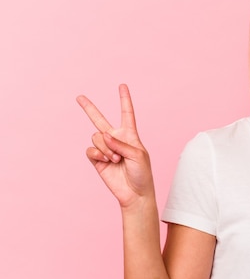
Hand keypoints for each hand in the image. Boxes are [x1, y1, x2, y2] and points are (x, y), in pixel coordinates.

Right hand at [76, 84, 154, 208]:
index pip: (126, 113)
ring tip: (116, 159)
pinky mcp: (97, 159)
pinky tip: (106, 161)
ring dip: (105, 147)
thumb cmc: (142, 173)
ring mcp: (105, 149)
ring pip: (96, 137)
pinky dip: (98, 154)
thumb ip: (121, 144)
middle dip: (89, 108)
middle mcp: (116, 139)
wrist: (134, 193)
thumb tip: (104, 136)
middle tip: (79, 97)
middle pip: (100, 120)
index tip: (122, 85)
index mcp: (130, 135)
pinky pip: (90, 150)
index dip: (124, 99)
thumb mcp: (138, 155)